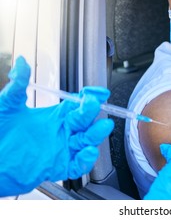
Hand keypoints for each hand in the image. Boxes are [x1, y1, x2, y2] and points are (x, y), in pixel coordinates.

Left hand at [0, 56, 113, 196]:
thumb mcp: (7, 106)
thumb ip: (18, 85)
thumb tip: (22, 62)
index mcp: (55, 115)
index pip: (78, 103)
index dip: (90, 96)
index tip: (98, 92)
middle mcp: (62, 131)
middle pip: (85, 121)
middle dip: (92, 112)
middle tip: (93, 104)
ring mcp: (62, 149)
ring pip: (86, 141)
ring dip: (96, 134)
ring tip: (102, 127)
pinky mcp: (58, 167)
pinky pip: (77, 165)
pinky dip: (86, 160)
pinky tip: (88, 152)